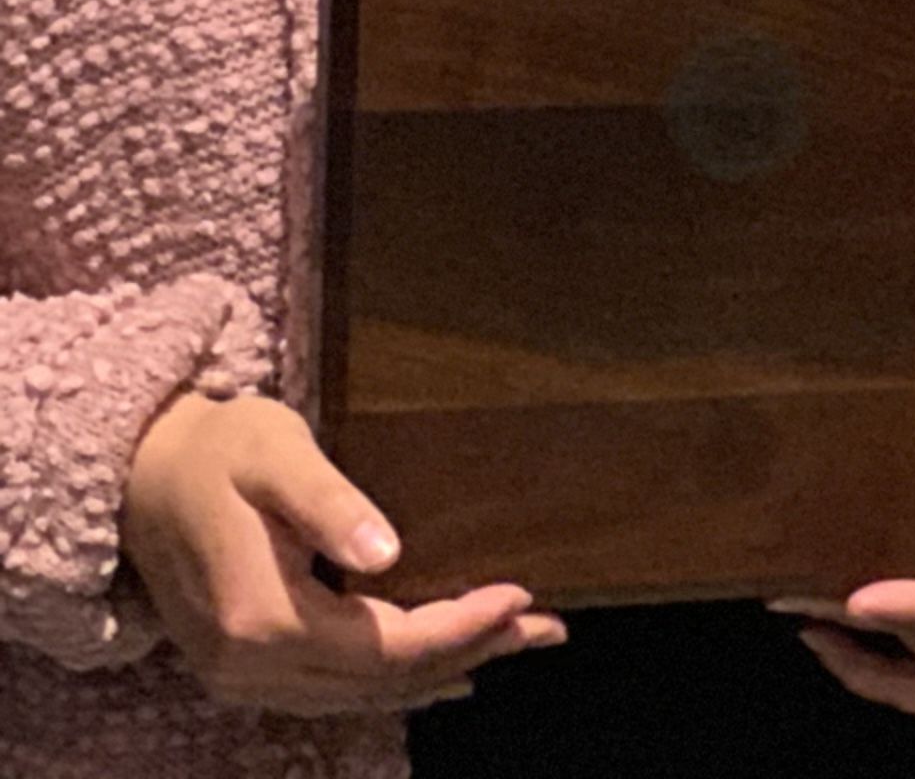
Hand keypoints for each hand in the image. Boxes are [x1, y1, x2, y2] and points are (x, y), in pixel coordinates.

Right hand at [120, 391, 560, 713]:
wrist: (141, 474)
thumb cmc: (219, 451)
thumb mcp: (279, 455)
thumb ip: (333, 504)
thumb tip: (387, 551)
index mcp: (262, 620)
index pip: (386, 645)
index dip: (460, 626)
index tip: (523, 594)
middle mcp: (247, 666)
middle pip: (381, 679)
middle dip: (470, 651)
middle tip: (545, 626)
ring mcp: (240, 675)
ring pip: (360, 692)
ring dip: (440, 670)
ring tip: (515, 641)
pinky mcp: (241, 667)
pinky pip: (332, 689)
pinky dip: (393, 681)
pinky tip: (440, 674)